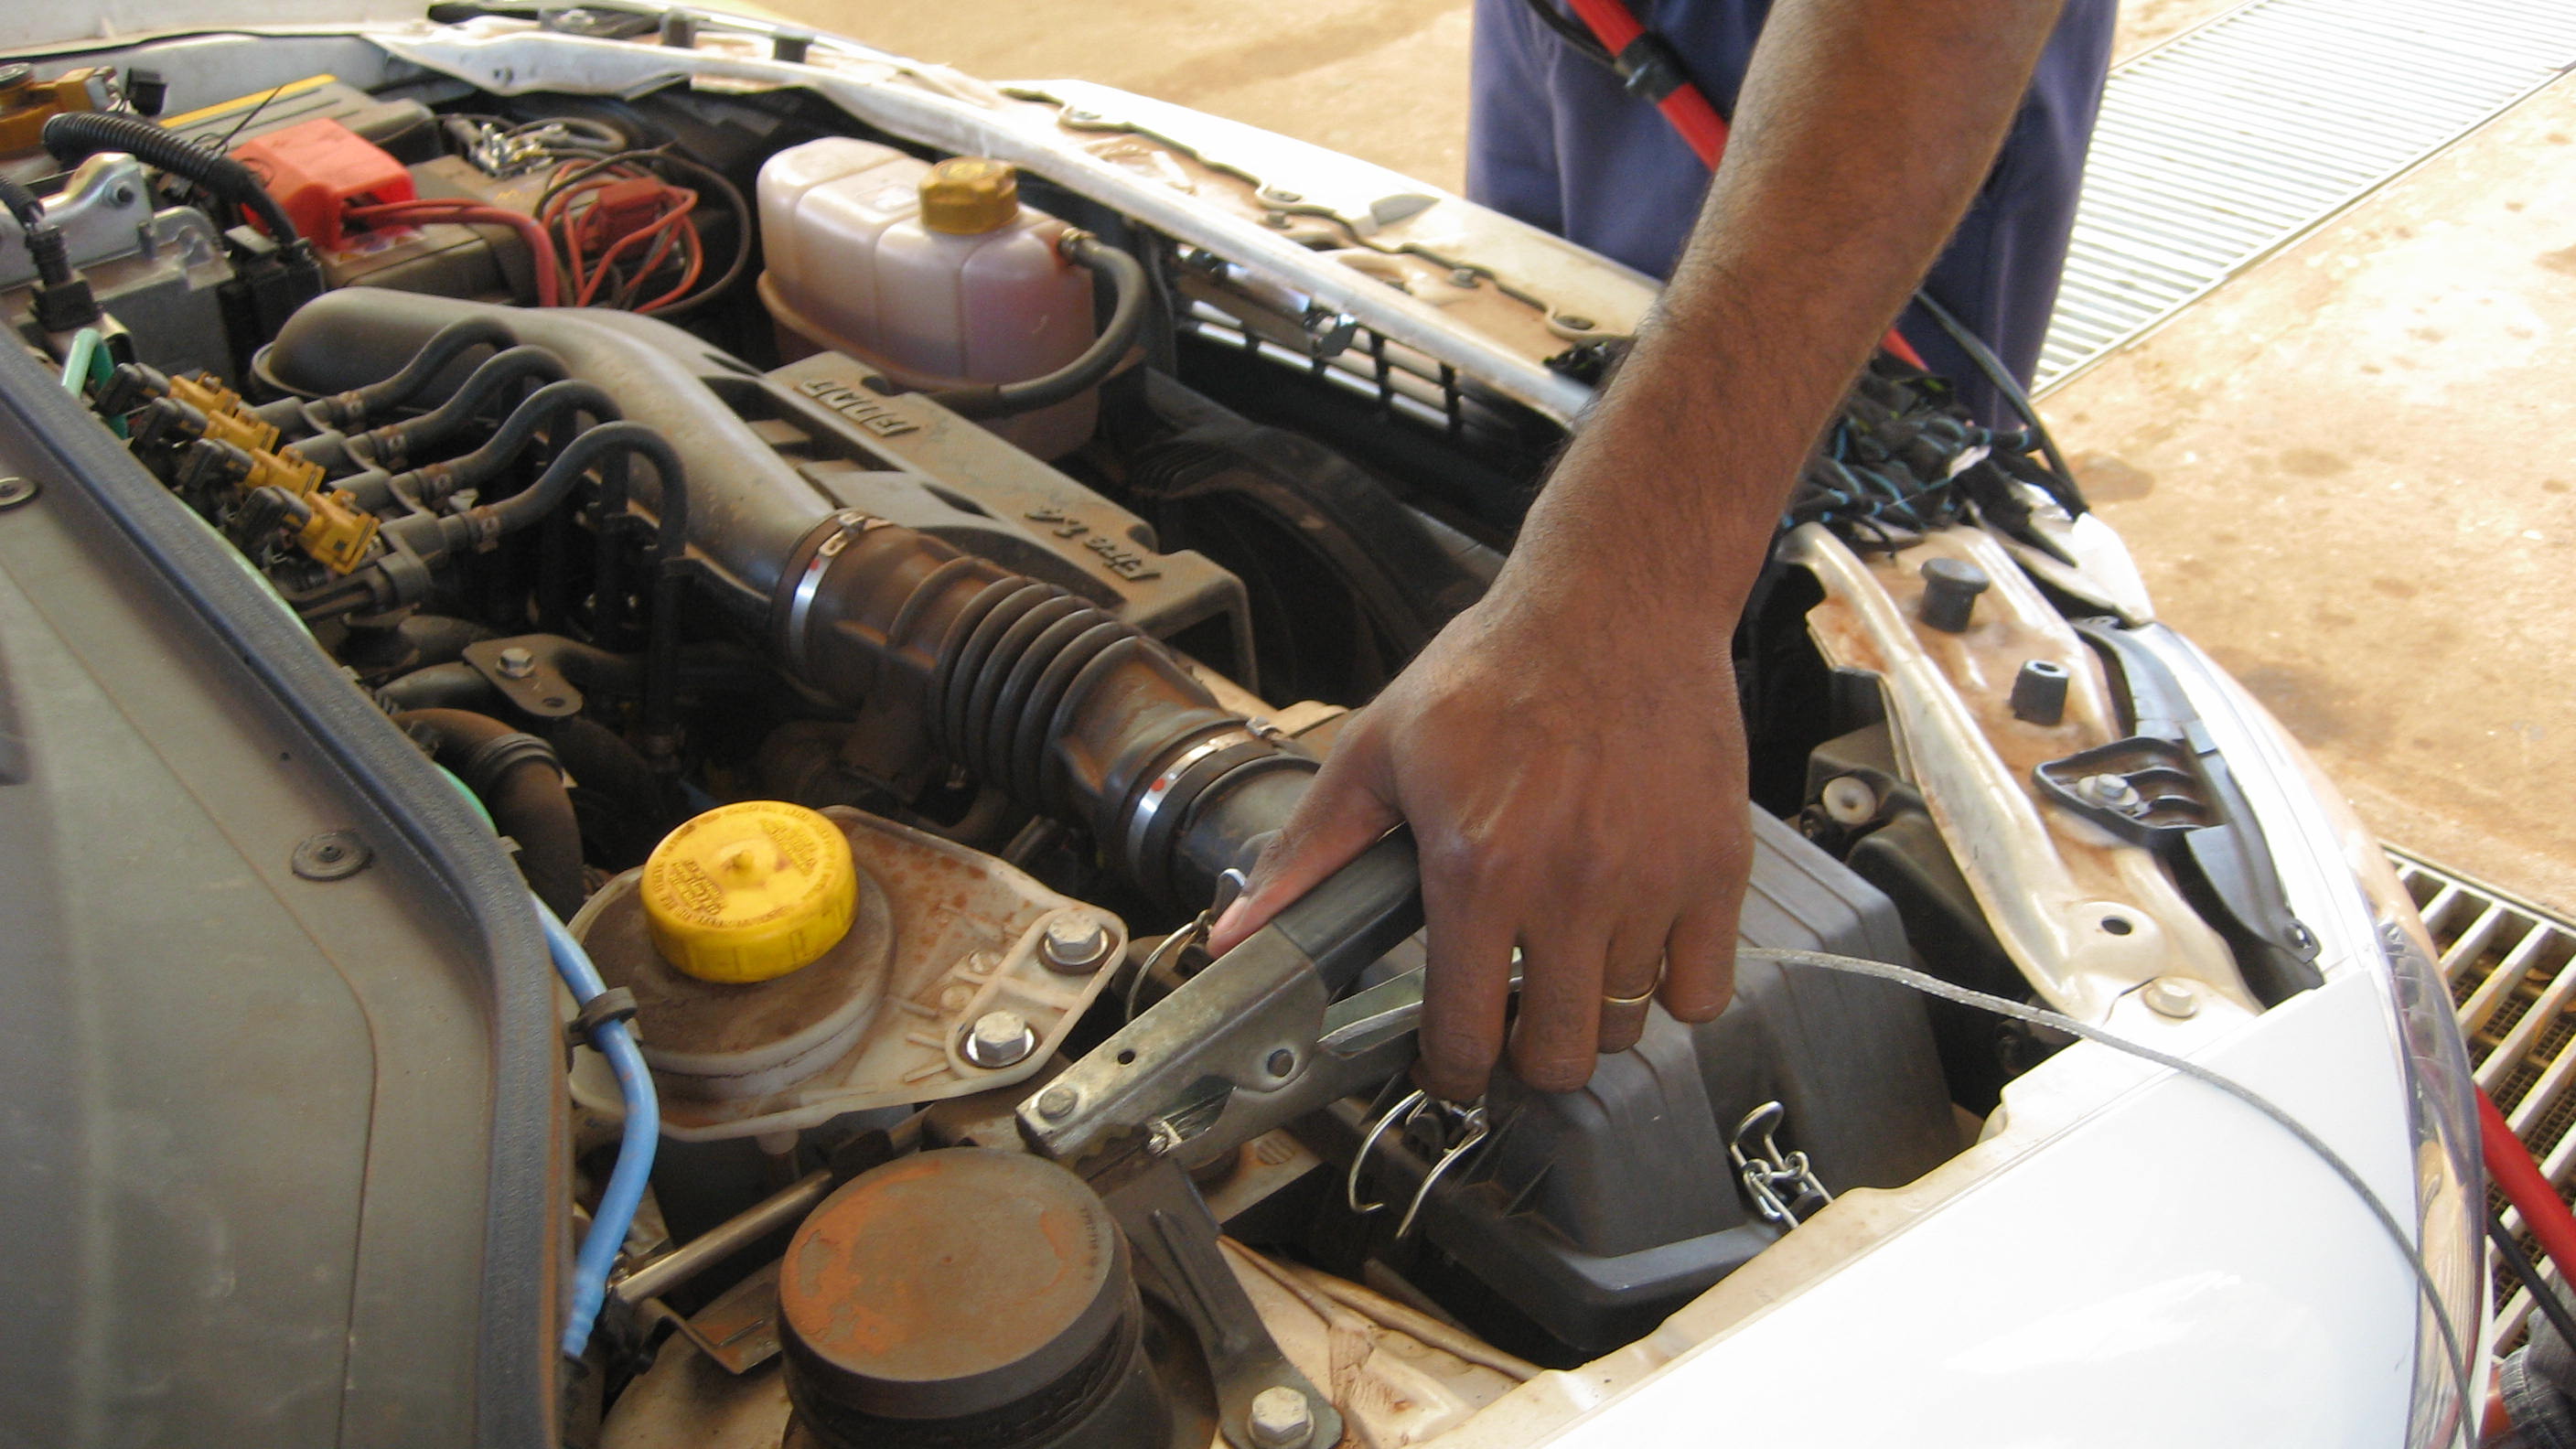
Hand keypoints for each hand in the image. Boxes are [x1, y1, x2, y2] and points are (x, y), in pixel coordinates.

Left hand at [1206, 575, 1748, 1098]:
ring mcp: (1651, 883)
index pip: (1464, 1038)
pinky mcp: (1715, 868)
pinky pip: (1705, 991)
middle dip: (1524, 1056)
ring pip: (1630, 1028)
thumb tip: (1235, 932)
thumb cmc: (1498, 668)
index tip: (1449, 1060)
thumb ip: (1308, 851)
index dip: (1448, 1070)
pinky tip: (1638, 948)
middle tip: (1511, 1018)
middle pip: (1556, 1055)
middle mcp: (1568, 888)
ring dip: (1594, 1016)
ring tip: (1570, 967)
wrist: (1617, 602)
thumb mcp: (1379, 748)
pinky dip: (1674, 989)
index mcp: (1476, 868)